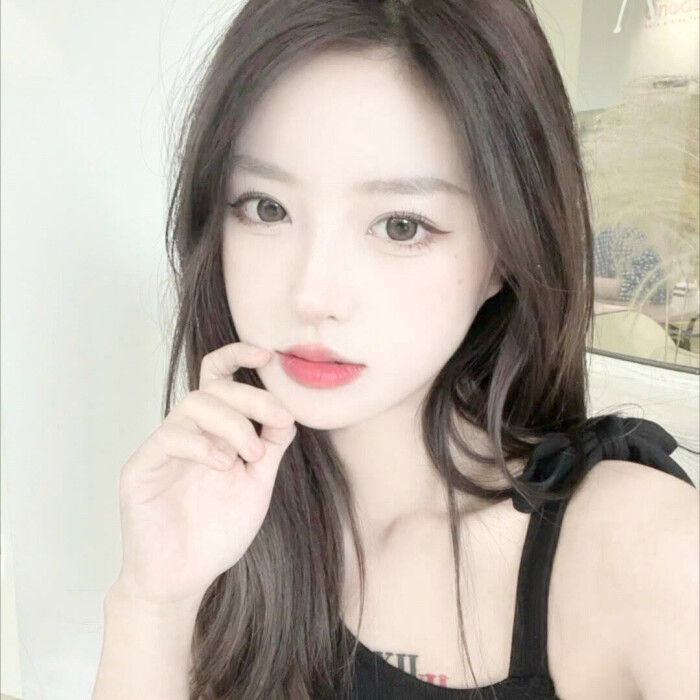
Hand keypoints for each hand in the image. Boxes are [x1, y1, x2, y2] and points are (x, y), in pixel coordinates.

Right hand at [114, 342, 295, 605]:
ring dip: (231, 422)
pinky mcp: (141, 467)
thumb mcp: (257, 485)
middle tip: (278, 416)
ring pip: (192, 405)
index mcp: (213, 431)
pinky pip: (169, 437)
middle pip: (213, 388)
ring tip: (250, 453)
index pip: (219, 380)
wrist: (185, 577)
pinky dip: (202, 444)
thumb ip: (270, 448)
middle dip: (250, 396)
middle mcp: (187, 432)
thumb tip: (289, 413)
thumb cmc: (217, 531)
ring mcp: (162, 448)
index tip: (268, 354)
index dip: (238, 357)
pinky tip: (224, 464)